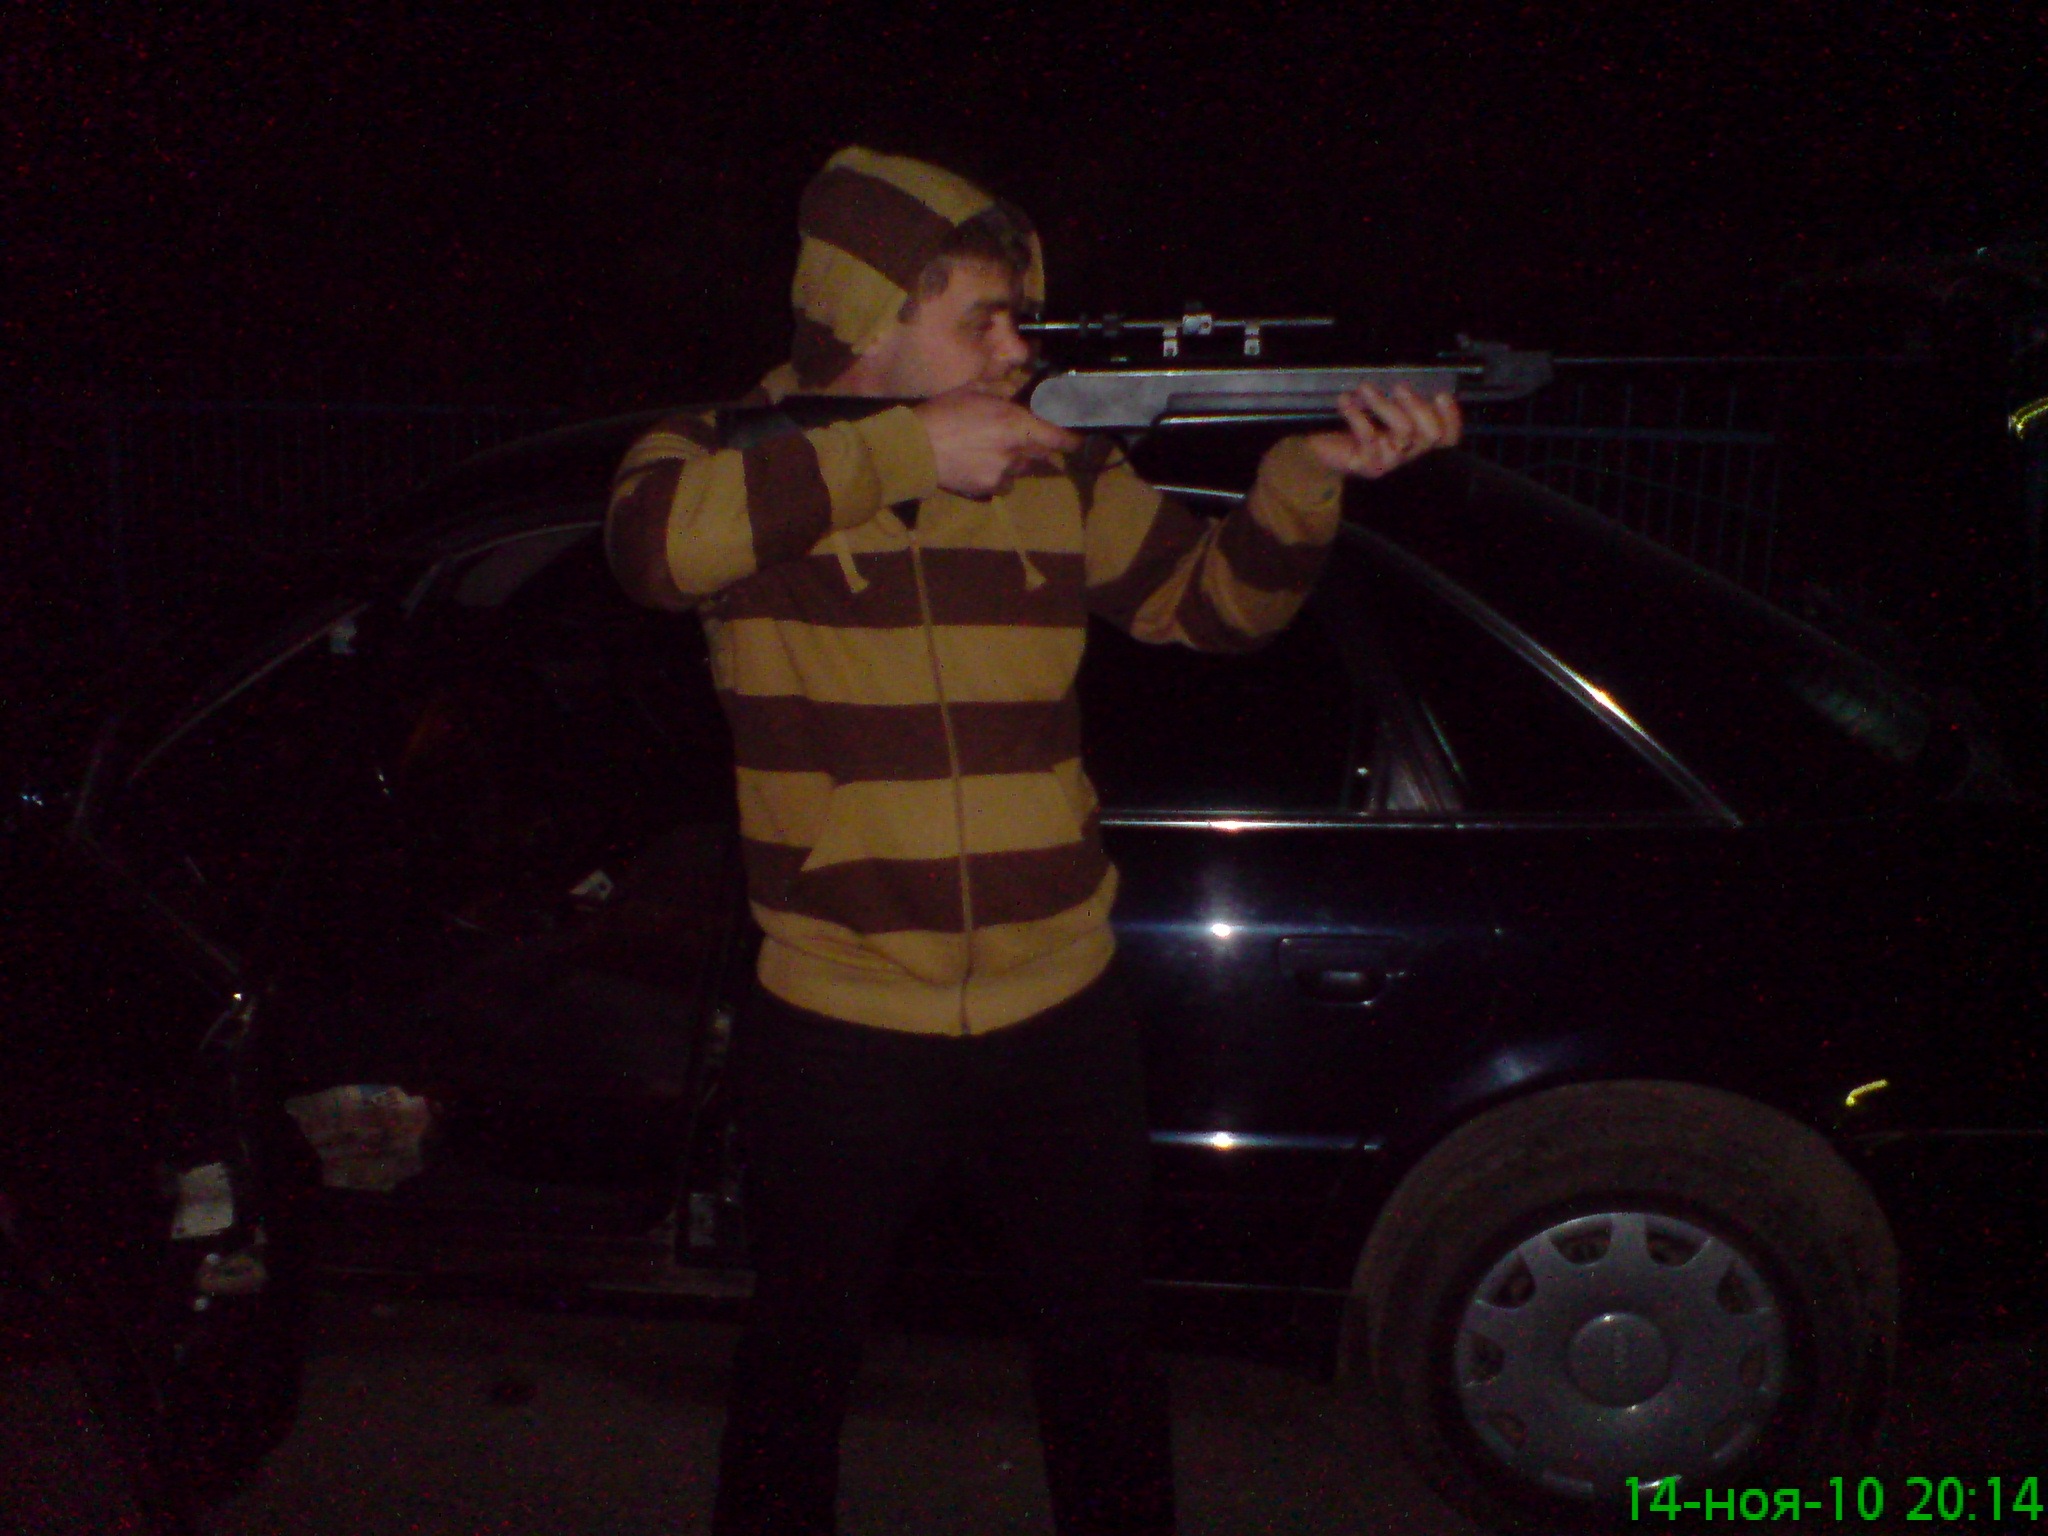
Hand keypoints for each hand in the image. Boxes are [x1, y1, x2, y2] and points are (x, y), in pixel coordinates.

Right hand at [913, 389, 1080, 498]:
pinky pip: (1005, 483)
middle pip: (1042, 453)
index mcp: (1015, 423)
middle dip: (1040, 445)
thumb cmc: (943, 413)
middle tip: (1026, 436)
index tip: (1076, 438)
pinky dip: (1001, 475)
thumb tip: (1020, 387)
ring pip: (1023, 468)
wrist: (915, 449)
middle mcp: (1015, 451)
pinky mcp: (988, 489)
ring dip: (1018, 459)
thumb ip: (1003, 388)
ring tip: (994, 448)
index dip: (1071, 438)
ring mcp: (1003, 473)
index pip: (1058, 437)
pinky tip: (983, 464)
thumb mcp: (974, 389)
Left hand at [1304, 382, 1461, 479]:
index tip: (1441, 394)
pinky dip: (1356, 414)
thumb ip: (1398, 398)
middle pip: (1430, 435)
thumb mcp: (1379, 408)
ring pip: (1403, 432)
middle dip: (1418, 407)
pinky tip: (1345, 400)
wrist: (1323, 448)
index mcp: (1417, 438)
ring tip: (1364, 388)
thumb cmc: (1355, 424)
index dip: (1451, 418)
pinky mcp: (1367, 465)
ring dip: (1384, 405)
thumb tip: (1407, 376)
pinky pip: (1369, 437)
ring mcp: (1390, 461)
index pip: (1447, 437)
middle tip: (1399, 387)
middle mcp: (1409, 452)